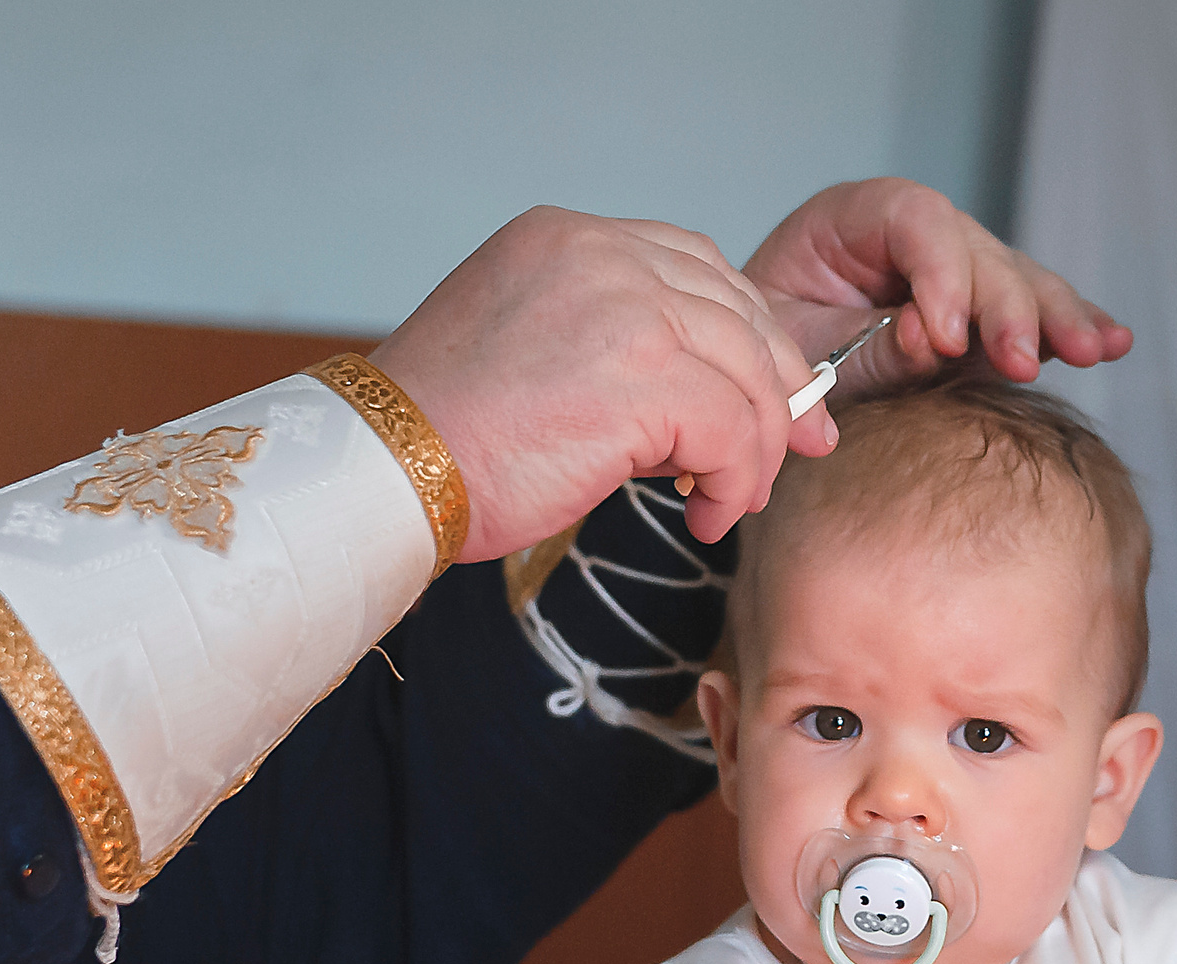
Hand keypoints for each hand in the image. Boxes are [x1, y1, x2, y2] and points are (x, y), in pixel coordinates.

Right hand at [369, 206, 829, 553]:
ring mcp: (625, 308)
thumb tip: (698, 397)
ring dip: (753, 449)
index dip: (746, 333)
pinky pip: (733, 429)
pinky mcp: (642, 376)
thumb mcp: (523, 349)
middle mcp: (600, 254)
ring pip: (746, 374)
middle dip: (777, 388)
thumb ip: (602, 341)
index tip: (770, 394)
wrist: (382, 472)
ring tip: (727, 500)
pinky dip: (733, 478)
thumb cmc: (439, 435)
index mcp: (567, 238)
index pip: (696, 267)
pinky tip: (704, 513)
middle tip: (795, 450)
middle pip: (737, 312)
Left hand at [744, 177, 1132, 396]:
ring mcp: (954, 269)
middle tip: (1020, 362)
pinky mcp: (978, 312)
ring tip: (1092, 349)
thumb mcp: (797, 348)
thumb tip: (938, 344)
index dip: (941, 276)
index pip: (916, 221)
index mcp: (853, 216)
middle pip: (979, 250)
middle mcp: (914, 233)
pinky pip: (1027, 313)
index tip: (945, 340)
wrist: (759, 377)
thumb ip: (864, 346)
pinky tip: (1113, 342)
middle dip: (1006, 308)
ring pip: (1016, 280)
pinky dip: (1064, 329)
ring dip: (1055, 318)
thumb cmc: (764, 353)